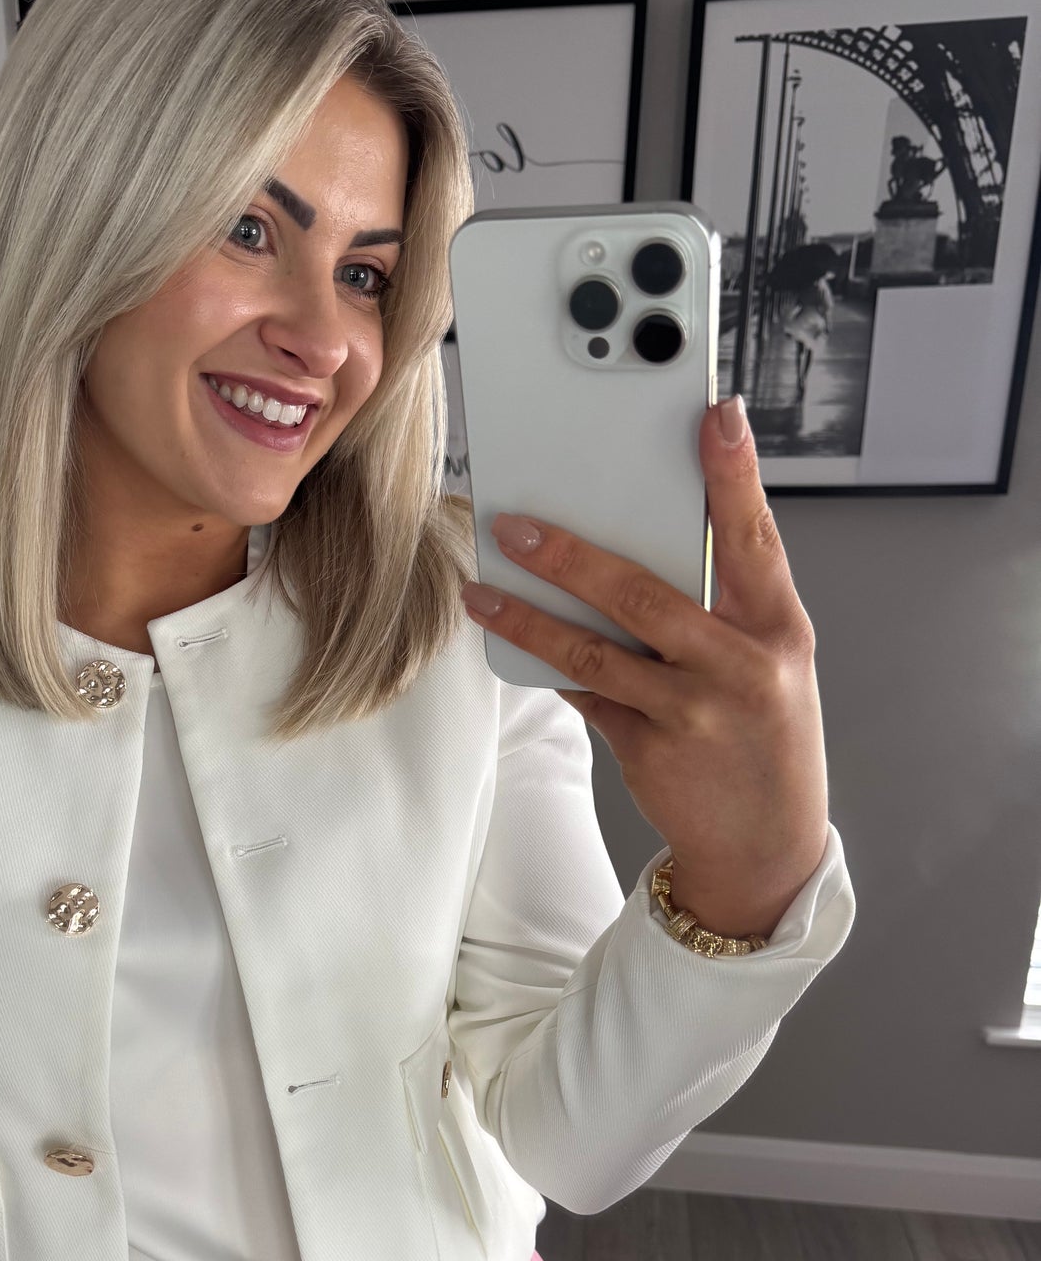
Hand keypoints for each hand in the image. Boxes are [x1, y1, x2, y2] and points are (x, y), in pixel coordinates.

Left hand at [461, 396, 830, 939]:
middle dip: (570, 554)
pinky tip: (510, 639)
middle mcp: (739, 665)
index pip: (754, 536)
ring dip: (529, 616)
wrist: (767, 846)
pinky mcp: (650, 750)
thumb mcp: (770, 661)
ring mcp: (693, 712)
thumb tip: (640, 540)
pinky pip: (586, 696)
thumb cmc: (764, 736)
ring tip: (481, 588)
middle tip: (515, 522)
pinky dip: (548, 665)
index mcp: (779, 628)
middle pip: (643, 593)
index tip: (712, 414)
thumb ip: (724, 603)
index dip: (734, 474)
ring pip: (594, 651)